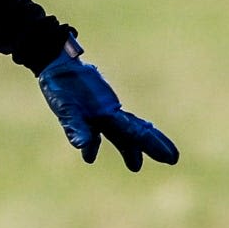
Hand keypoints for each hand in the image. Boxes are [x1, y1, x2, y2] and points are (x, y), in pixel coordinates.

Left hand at [37, 43, 177, 170]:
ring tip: (135, 164)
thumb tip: (84, 148)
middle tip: (172, 159)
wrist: (56, 63)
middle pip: (135, 132)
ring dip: (128, 147)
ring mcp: (99, 111)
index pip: (135, 132)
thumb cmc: (62, 85)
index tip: (171, 157)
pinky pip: (95, 130)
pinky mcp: (86, 110)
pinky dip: (94, 143)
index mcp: (108, 112)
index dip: (153, 144)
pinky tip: (89, 156)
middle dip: (152, 145)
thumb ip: (76, 127)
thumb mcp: (66, 109)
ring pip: (120, 131)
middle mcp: (109, 112)